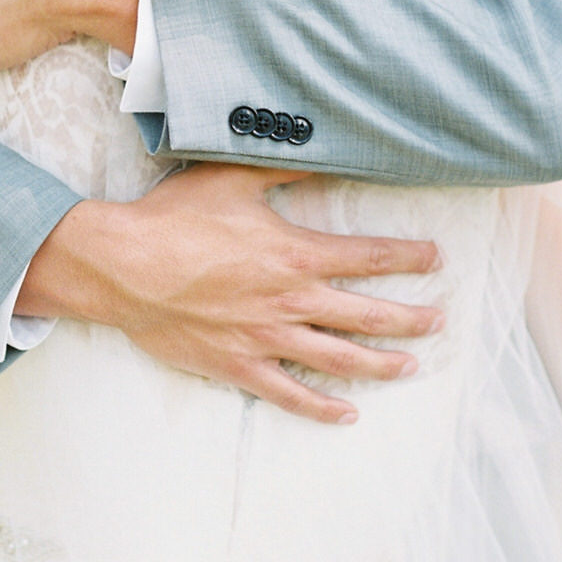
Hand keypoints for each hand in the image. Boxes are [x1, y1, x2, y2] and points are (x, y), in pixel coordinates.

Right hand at [17, 164, 442, 424]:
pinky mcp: (239, 366)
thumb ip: (284, 166)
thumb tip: (324, 147)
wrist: (122, 267)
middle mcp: (290, 300)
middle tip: (439, 321)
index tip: (436, 258)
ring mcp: (267, 338)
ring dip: (382, 365)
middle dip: (411, 319)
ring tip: (410, 367)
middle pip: (368, 316)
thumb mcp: (233, 178)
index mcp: (295, 253)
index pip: (369, 257)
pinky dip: (322, 407)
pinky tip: (348, 414)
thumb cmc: (173, 218)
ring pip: (340, 360)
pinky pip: (291, 394)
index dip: (409, 258)